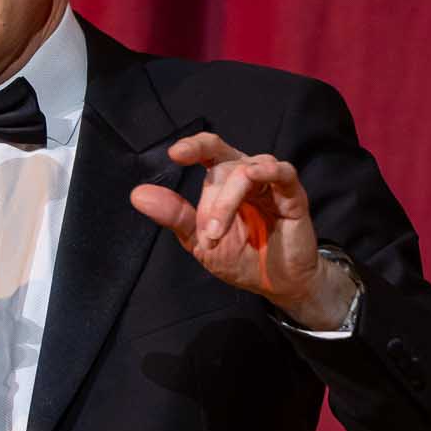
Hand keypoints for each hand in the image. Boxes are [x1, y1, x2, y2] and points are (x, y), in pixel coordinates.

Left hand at [130, 131, 354, 327]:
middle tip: (206, 232)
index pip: (209, 150)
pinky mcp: (293, 196)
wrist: (276, 285)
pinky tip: (253, 176)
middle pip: (225, 162)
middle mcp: (248, 176)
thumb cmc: (240, 258)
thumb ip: (175, 216)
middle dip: (212, 198)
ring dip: (228, 201)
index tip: (174, 154)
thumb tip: (137, 194)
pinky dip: (267, 171)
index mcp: (225, 181)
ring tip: (217, 235)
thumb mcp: (200, 241)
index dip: (194, 146)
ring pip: (247, 170)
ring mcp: (271, 184)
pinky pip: (282, 172)